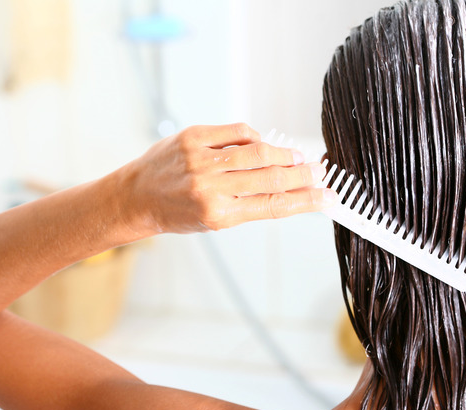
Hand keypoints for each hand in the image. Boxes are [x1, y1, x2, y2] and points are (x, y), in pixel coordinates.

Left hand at [124, 123, 336, 233]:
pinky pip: (237, 132)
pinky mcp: (193, 137)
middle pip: (272, 177)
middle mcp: (211, 187)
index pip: (274, 206)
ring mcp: (201, 160)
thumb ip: (250, 204)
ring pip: (258, 151)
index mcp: (219, 214)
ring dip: (284, 154)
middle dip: (303, 175)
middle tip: (320, 172)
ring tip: (299, 157)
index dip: (306, 201)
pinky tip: (263, 144)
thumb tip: (289, 190)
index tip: (327, 197)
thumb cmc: (177, 212)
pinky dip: (255, 138)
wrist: (137, 198)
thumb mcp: (216, 221)